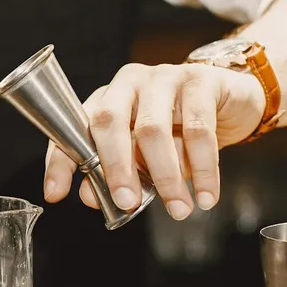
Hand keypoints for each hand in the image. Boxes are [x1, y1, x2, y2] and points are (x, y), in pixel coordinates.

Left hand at [43, 62, 265, 219]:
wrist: (230, 100)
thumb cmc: (179, 130)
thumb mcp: (144, 154)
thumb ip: (116, 174)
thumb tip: (91, 198)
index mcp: (106, 99)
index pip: (74, 129)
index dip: (60, 162)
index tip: (55, 194)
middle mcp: (128, 83)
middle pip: (110, 123)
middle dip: (115, 168)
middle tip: (127, 204)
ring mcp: (163, 77)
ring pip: (154, 130)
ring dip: (166, 177)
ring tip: (179, 209)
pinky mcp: (199, 81)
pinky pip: (197, 129)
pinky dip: (203, 168)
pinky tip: (206, 195)